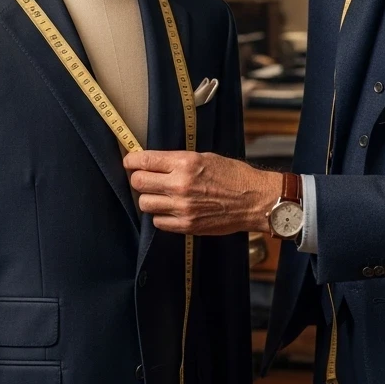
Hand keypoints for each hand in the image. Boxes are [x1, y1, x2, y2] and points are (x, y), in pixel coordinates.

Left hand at [124, 150, 281, 235]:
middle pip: (138, 183)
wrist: (254, 200)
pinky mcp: (187, 225)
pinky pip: (158, 222)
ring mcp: (182, 207)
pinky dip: (161, 215)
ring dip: (149, 198)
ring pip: (145, 203)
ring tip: (160, 195)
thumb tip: (153, 163)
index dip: (132, 161)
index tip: (130, 162)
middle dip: (138, 179)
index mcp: (186, 163)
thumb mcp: (205, 157)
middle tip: (144, 179)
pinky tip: (171, 209)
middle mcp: (181, 185)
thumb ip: (178, 161)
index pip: (144, 160)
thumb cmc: (233, 176)